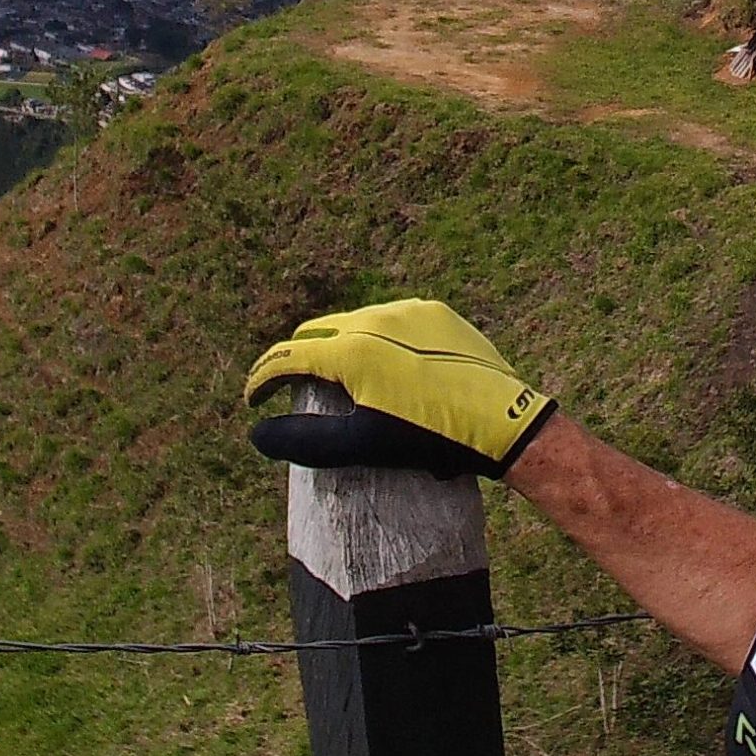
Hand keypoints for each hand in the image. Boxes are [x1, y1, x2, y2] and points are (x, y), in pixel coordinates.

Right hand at [244, 298, 555, 478]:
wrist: (501, 421)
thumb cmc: (428, 439)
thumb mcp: (362, 445)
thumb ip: (305, 439)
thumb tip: (258, 435)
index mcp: (352, 348)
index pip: (289, 356)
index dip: (263, 378)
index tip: (254, 401)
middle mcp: (375, 317)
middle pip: (318, 332)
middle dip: (299, 358)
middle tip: (290, 388)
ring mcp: (408, 310)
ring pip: (356, 323)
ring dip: (339, 346)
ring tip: (340, 379)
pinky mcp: (436, 312)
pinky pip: (393, 320)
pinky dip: (378, 340)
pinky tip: (387, 368)